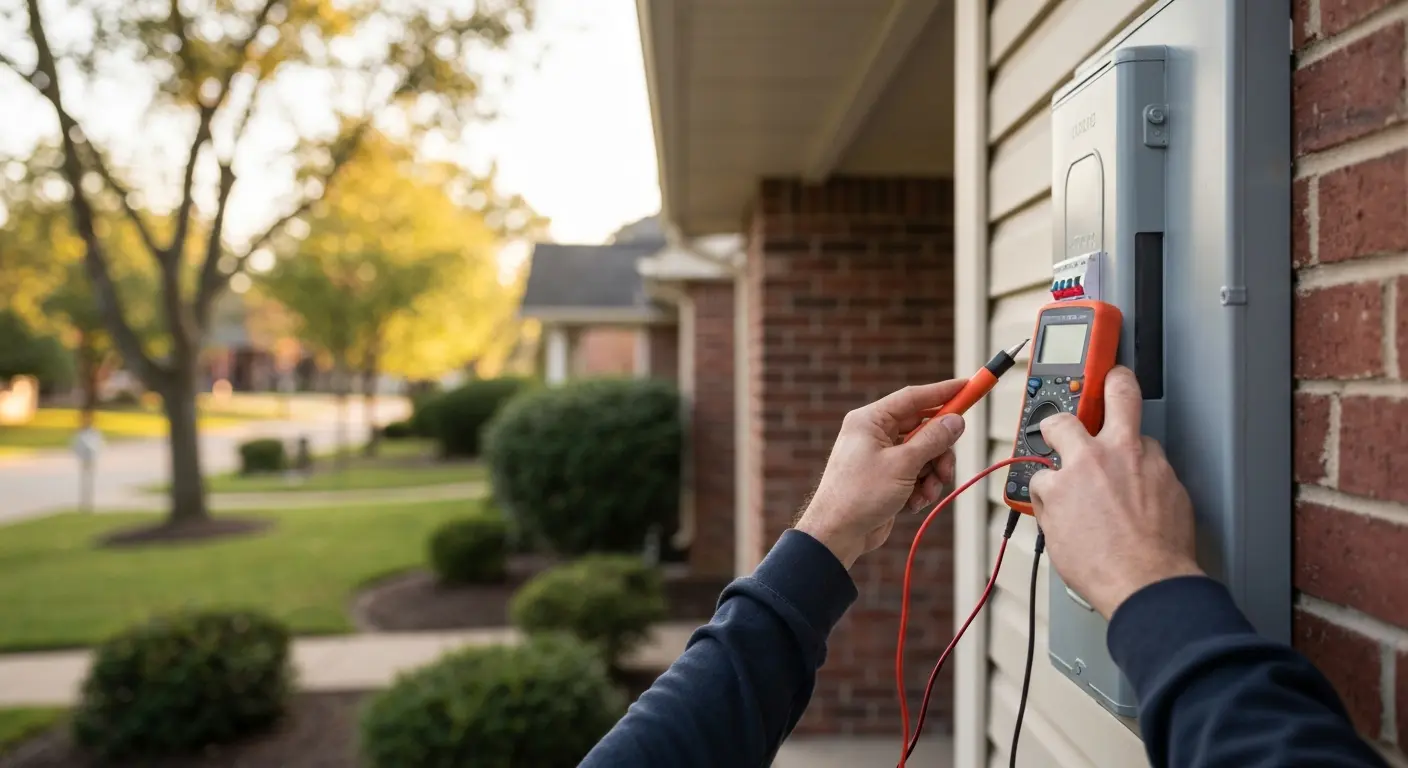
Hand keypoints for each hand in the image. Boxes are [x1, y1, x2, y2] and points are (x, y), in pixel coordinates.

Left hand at [794, 380, 967, 568]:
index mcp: (870, 420)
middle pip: (923, 428)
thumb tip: (955, 421)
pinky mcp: (887, 478)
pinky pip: (916, 473)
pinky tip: (914, 502)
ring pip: (924, 454)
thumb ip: (933, 440)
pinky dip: (921, 487)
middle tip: (946, 467)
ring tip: (926, 492)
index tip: (969, 386)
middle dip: (939, 450)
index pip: (913, 397)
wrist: (837, 534)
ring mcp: (881, 456)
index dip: (943, 392)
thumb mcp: (902, 464)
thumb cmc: (858, 495)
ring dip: (932, 474)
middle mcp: (875, 434)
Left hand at [1028, 366, 1202, 618]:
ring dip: (1053, 471)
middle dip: (1062, 421)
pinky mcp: (1050, 499)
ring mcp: (1071, 475)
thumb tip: (1139, 458)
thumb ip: (1148, 465)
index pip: (1123, 395)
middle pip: (1066, 415)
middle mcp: (1101, 454)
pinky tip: (1061, 519)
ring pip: (1045, 452)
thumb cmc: (1163, 547)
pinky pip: (1036, 489)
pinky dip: (1046, 502)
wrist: (1147, 580)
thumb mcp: (1170, 492)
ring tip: (1067, 497)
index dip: (1113, 381)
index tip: (1108, 376)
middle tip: (1065, 433)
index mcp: (1136, 449)